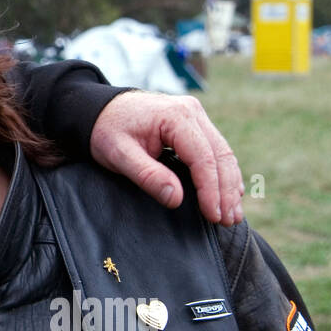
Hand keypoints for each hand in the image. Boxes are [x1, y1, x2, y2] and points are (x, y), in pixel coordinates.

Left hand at [90, 91, 243, 225]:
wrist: (99, 109)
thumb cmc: (106, 130)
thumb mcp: (119, 154)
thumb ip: (147, 175)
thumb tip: (176, 198)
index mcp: (175, 116)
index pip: (203, 158)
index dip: (211, 190)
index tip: (213, 215)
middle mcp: (191, 111)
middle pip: (220, 155)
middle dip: (226, 191)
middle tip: (228, 220)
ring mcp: (195, 115)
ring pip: (223, 153)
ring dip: (230, 184)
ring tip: (231, 214)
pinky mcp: (194, 123)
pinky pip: (215, 149)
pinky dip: (223, 173)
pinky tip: (228, 194)